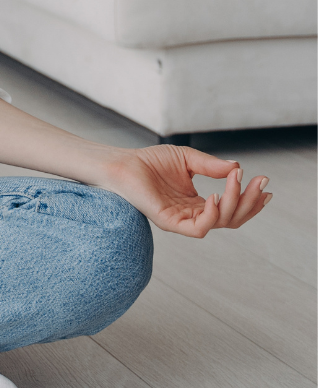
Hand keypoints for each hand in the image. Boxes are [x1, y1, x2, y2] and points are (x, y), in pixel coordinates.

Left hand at [102, 145, 270, 237]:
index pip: (231, 208)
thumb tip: (237, 167)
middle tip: (260, 182)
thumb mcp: (187, 159)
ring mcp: (182, 220)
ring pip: (219, 222)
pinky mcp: (169, 222)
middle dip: (250, 202)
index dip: (250, 198)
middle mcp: (192, 214)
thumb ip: (211, 166)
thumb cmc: (150, 161)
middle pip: (232, 218)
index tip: (264, 181)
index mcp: (197, 203)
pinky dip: (211, 214)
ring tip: (236, 181)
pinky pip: (198, 228)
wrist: (123, 163)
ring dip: (234, 203)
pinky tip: (215, 196)